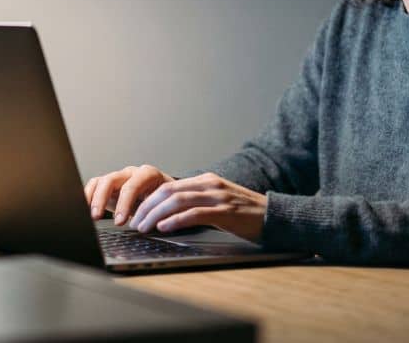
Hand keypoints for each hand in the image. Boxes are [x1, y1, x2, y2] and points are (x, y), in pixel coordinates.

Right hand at [84, 164, 174, 224]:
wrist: (163, 198)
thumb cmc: (166, 201)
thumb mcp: (165, 206)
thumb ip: (157, 212)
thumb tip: (149, 223)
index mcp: (148, 174)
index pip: (133, 184)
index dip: (124, 202)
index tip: (119, 221)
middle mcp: (132, 173)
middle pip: (112, 180)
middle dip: (102, 199)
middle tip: (97, 217)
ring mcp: (119, 177)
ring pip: (101, 182)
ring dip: (93, 199)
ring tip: (90, 215)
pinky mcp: (108, 184)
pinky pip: (94, 186)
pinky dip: (88, 196)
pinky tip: (85, 209)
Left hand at [130, 172, 266, 242]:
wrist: (274, 216)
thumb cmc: (245, 214)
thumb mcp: (219, 202)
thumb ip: (198, 202)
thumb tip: (169, 215)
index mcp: (207, 180)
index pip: (169, 186)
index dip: (149, 200)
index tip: (136, 214)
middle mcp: (210, 184)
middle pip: (168, 191)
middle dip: (147, 207)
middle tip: (135, 223)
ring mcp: (218, 197)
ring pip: (177, 201)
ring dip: (156, 215)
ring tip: (144, 227)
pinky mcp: (226, 212)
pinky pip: (195, 213)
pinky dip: (176, 220)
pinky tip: (164, 228)